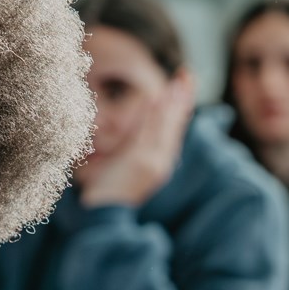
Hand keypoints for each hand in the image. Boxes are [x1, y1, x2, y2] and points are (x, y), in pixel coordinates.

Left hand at [77, 72, 194, 207]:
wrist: (102, 214)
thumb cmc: (108, 191)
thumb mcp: (123, 164)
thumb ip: (133, 148)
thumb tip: (137, 130)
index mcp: (158, 162)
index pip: (172, 129)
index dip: (179, 107)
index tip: (182, 86)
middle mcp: (161, 162)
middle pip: (174, 124)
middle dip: (181, 99)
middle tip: (186, 74)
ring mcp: (154, 163)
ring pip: (165, 126)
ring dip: (172, 102)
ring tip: (178, 81)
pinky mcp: (144, 164)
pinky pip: (152, 134)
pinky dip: (158, 115)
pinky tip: (160, 99)